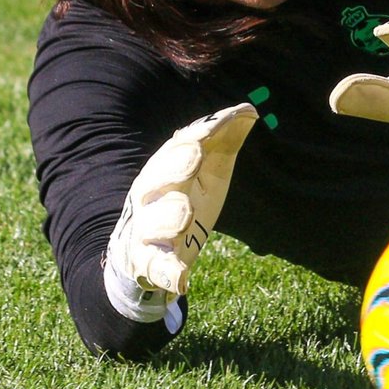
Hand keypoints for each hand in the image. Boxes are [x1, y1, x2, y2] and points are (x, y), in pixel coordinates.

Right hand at [103, 103, 257, 320]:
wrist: (140, 255)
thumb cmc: (180, 202)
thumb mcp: (206, 172)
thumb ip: (223, 141)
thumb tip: (249, 110)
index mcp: (164, 172)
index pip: (176, 150)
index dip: (194, 138)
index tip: (212, 130)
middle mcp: (150, 200)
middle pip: (156, 180)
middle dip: (175, 167)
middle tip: (195, 158)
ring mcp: (147, 233)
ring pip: (152, 225)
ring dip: (168, 219)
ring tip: (185, 215)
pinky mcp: (150, 265)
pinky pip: (156, 270)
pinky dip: (168, 274)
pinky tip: (181, 279)